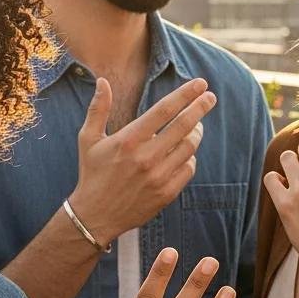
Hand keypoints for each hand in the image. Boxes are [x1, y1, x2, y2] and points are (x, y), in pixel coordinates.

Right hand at [68, 76, 215, 244]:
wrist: (95, 216)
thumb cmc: (92, 173)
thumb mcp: (88, 139)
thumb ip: (98, 109)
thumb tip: (103, 81)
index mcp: (129, 139)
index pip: (164, 110)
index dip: (185, 94)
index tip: (200, 83)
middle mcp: (146, 157)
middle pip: (183, 126)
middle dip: (200, 108)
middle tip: (210, 97)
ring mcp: (158, 176)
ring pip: (189, 147)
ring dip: (196, 133)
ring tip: (196, 125)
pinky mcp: (166, 193)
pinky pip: (188, 169)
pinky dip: (190, 157)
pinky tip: (186, 152)